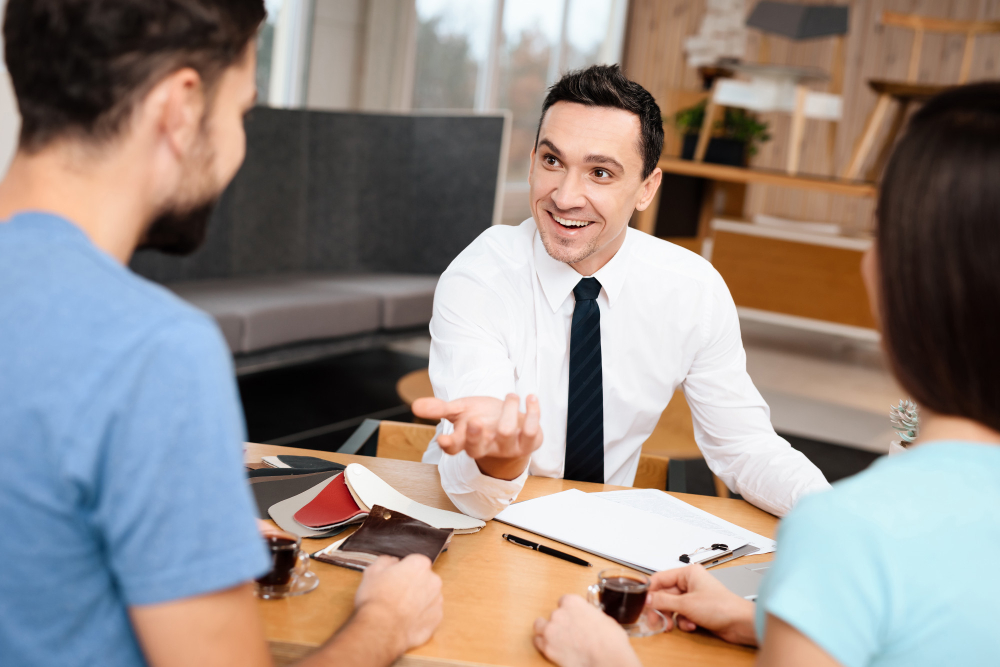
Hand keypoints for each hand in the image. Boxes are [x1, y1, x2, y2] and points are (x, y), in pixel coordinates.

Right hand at [353, 555, 442, 652]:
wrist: (382, 629)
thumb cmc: (376, 600)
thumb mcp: (372, 572)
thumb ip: (385, 561)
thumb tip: (392, 561)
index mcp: (419, 564)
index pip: (414, 562)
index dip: (402, 571)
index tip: (394, 580)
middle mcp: (433, 580)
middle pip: (423, 579)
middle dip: (412, 585)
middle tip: (395, 595)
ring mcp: (437, 600)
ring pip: (428, 597)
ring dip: (417, 601)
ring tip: (400, 611)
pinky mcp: (437, 619)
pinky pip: (429, 614)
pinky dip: (420, 617)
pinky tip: (406, 621)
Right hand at [412, 393, 542, 479]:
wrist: (511, 424)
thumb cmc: (482, 417)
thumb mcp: (460, 411)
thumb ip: (439, 409)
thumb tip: (415, 406)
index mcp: (467, 441)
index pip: (455, 448)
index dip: (449, 445)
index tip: (442, 440)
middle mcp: (487, 447)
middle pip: (478, 449)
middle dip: (475, 435)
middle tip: (475, 420)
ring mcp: (508, 447)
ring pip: (506, 432)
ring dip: (508, 409)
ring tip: (510, 395)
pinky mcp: (528, 442)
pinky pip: (532, 430)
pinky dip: (533, 411)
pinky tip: (530, 397)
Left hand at [532, 595, 640, 666]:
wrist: (607, 659)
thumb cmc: (610, 641)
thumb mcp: (603, 619)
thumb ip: (590, 615)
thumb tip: (590, 620)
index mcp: (573, 602)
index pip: (564, 601)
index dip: (569, 610)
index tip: (573, 617)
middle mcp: (559, 613)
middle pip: (553, 614)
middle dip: (560, 622)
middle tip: (569, 631)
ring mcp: (551, 630)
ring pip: (539, 626)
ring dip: (547, 630)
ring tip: (556, 638)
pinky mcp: (547, 648)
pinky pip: (538, 642)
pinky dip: (543, 644)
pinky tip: (552, 648)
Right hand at [647, 565, 756, 645]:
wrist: (740, 624)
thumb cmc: (721, 607)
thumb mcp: (686, 604)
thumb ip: (663, 601)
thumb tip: (647, 599)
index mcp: (688, 573)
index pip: (660, 578)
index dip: (650, 591)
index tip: (642, 602)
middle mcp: (690, 583)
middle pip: (665, 595)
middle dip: (661, 609)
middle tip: (655, 620)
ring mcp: (693, 597)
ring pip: (672, 606)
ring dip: (672, 617)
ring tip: (671, 625)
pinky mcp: (697, 610)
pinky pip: (681, 614)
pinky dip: (683, 621)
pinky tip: (691, 625)